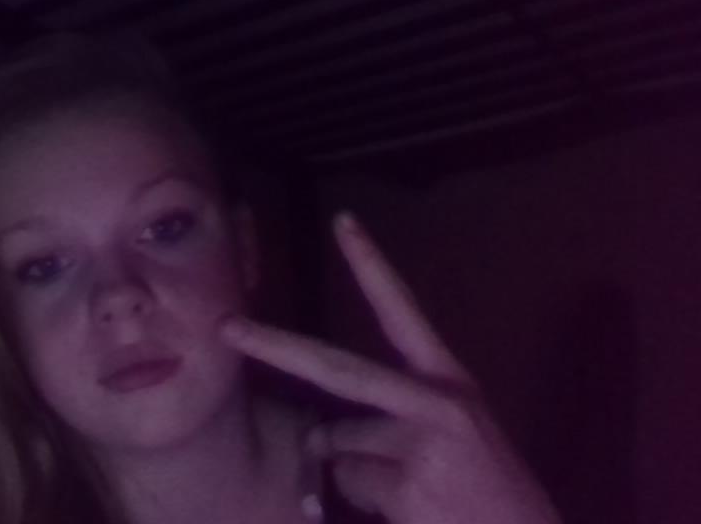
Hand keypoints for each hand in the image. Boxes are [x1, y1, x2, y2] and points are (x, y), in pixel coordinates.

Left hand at [218, 211, 561, 523]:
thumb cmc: (489, 500)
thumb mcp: (457, 443)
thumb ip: (395, 423)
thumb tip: (322, 437)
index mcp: (452, 386)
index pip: (404, 313)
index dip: (372, 266)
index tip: (343, 221)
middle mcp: (437, 404)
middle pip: (335, 367)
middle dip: (273, 346)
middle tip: (226, 328)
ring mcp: (422, 445)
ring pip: (337, 446)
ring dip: (354, 473)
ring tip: (416, 497)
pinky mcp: (409, 486)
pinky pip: (349, 485)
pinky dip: (365, 503)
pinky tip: (415, 516)